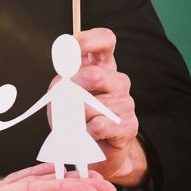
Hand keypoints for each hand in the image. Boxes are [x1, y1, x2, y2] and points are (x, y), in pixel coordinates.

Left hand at [48, 28, 148, 186]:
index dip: (88, 40)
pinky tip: (89, 134)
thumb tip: (71, 84)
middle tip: (65, 105)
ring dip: (76, 118)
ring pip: (92, 105)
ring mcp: (126, 101)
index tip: (70, 50)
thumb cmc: (73, 117)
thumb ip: (63, 83)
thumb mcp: (60, 95)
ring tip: (78, 124)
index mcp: (101, 65)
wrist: (89, 150)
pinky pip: (100, 125)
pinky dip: (86, 133)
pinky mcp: (129, 124)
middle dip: (72, 92)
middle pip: (94, 75)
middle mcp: (117, 79)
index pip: (105, 40)